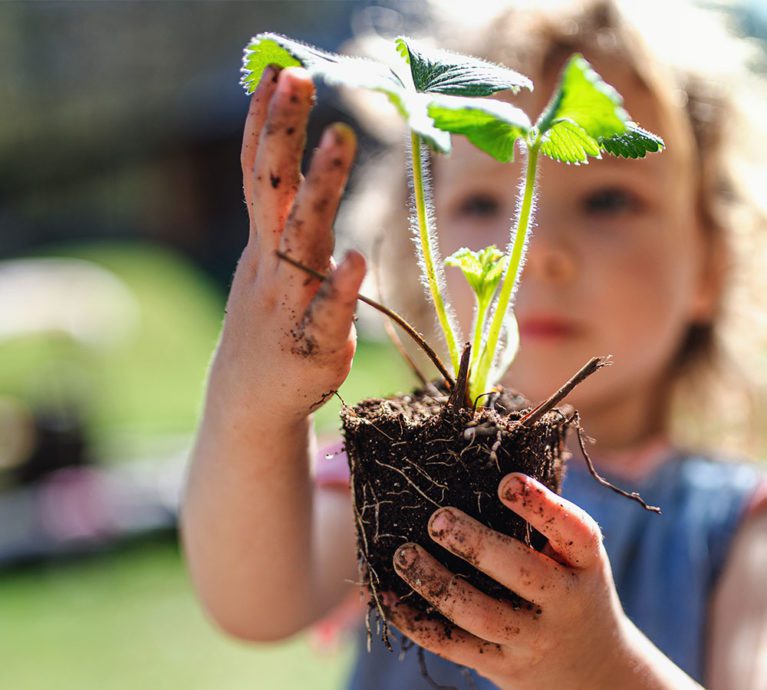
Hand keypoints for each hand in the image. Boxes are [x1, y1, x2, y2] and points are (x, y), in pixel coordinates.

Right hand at [211, 65, 365, 426]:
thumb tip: (295, 164)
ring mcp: (288, 303)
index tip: (278, 71)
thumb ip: (284, 218)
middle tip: (297, 79)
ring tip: (337, 141)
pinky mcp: (313, 344)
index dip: (267, 124)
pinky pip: (326, 314)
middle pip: (273, 192)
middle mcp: (271, 265)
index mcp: (264, 244)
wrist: (250, 400)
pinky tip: (352, 260)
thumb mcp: (269, 263)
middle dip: (284, 134)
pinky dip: (338, 288)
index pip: (260, 174)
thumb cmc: (270, 321)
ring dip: (318, 191)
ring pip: (301, 241)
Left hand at [387, 473, 641, 689]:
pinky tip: (387, 597)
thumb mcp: (575, 556)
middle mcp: (564, 603)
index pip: (574, 531)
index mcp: (585, 564)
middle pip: (522, 574)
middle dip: (477, 546)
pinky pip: (454, 645)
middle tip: (437, 519)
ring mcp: (532, 639)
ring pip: (481, 615)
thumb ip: (541, 520)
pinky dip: (416, 621)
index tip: (506, 481)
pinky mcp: (501, 664)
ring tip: (403, 555)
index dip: (542, 506)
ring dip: (437, 584)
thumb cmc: (571, 587)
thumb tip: (478, 459)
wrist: (595, 672)